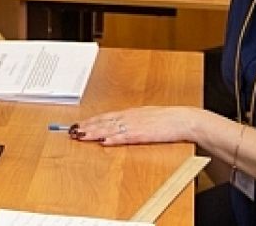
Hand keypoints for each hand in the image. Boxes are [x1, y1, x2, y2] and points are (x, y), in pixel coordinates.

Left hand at [70, 106, 197, 145]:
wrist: (183, 119)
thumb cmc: (167, 120)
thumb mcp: (145, 117)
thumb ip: (131, 121)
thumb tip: (118, 127)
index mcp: (129, 113)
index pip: (105, 116)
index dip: (90, 120)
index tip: (78, 124)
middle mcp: (129, 117)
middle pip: (103, 122)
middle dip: (87, 126)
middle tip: (71, 131)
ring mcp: (135, 125)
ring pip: (110, 129)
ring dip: (94, 132)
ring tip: (81, 136)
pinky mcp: (143, 134)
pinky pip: (125, 137)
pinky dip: (113, 139)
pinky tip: (104, 141)